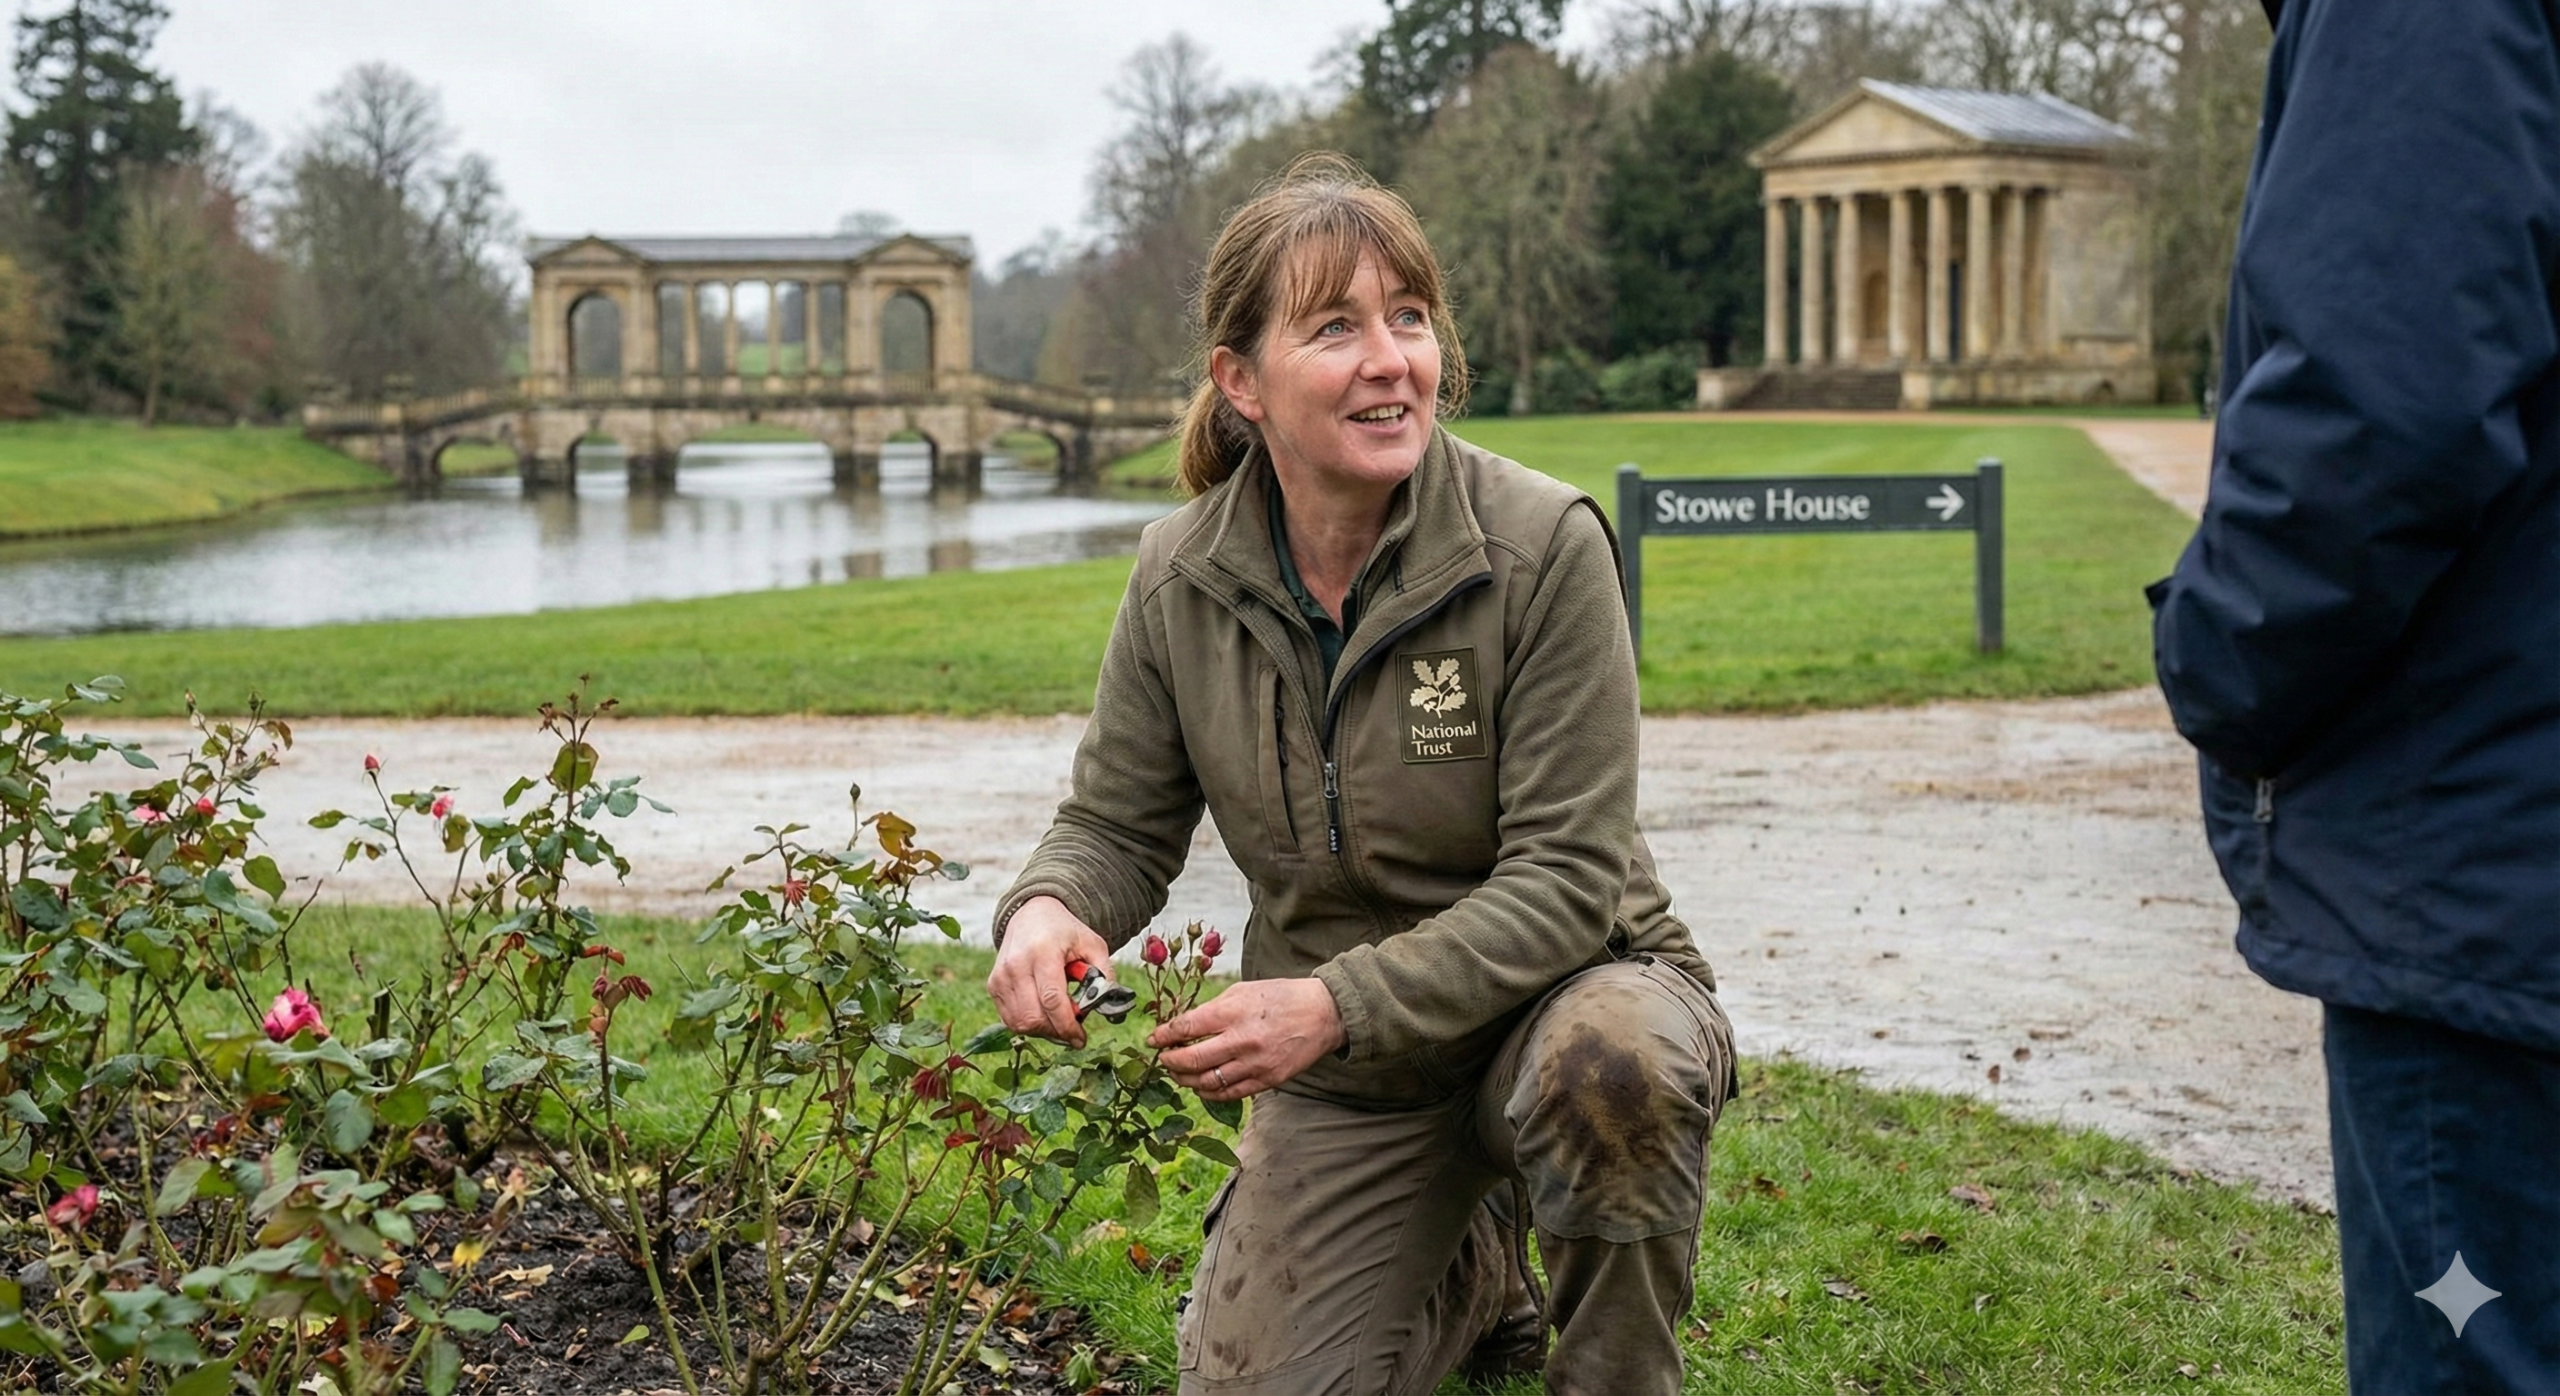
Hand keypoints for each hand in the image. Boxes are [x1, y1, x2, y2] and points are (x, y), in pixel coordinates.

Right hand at [986, 896, 1112, 1047]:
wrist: (1032, 915)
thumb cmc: (1065, 932)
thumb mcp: (1093, 944)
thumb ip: (1104, 974)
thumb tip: (1108, 1005)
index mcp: (1043, 952)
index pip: (1052, 1000)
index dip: (1067, 1025)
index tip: (1081, 1038)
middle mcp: (1016, 964)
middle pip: (1033, 1017)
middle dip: (1056, 1032)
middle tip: (1072, 1030)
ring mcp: (1001, 976)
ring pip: (1019, 1023)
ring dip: (1042, 1031)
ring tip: (1058, 1021)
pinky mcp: (993, 985)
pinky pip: (1009, 1019)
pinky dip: (1028, 1025)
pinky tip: (1043, 1015)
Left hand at [1149, 978, 1344, 1102]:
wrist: (1324, 1014)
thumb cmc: (1282, 997)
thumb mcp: (1244, 991)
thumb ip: (1214, 1009)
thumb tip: (1185, 1026)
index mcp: (1234, 1011)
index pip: (1187, 1027)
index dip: (1164, 1035)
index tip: (1154, 1039)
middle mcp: (1242, 1040)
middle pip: (1192, 1059)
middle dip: (1170, 1061)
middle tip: (1163, 1058)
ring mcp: (1255, 1063)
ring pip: (1207, 1081)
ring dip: (1186, 1079)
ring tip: (1179, 1073)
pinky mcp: (1267, 1080)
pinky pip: (1229, 1094)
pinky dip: (1209, 1093)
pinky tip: (1201, 1086)